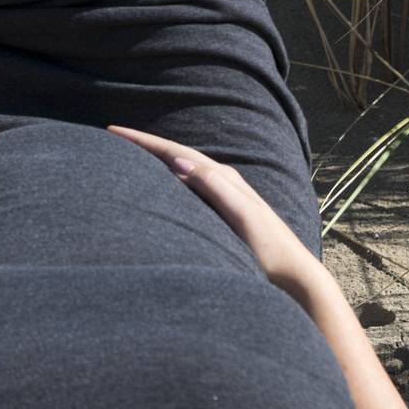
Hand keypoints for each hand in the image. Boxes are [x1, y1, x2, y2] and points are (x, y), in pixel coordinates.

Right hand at [107, 123, 326, 301]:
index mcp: (223, 177)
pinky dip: (169, 180)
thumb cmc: (269, 249)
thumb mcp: (242, 215)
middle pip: (175, 154)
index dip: (144, 141)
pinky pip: (188, 188)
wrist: (295, 278)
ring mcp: (223, 197)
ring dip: (156, 160)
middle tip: (113, 136)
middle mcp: (222, 181)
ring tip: (129, 156)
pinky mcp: (223, 216)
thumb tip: (178, 159)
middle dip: (145, 145)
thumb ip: (214, 186)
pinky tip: (161, 188)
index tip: (114, 130)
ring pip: (181, 170)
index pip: (175, 151)